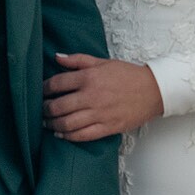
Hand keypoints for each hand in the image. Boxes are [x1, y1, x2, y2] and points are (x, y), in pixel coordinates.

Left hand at [44, 53, 162, 141]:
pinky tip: (61, 134)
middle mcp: (91, 96)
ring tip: (47, 123)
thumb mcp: (102, 62)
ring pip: (67, 124)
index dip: (44, 89)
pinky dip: (68, 136)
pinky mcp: (107, 127)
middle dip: (45, 110)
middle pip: (58, 106)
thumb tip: (57, 57)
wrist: (153, 90)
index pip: (57, 83)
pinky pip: (82, 135)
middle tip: (41, 110)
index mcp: (89, 77)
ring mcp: (99, 114)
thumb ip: (78, 60)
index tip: (41, 92)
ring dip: (53, 125)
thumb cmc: (127, 75)